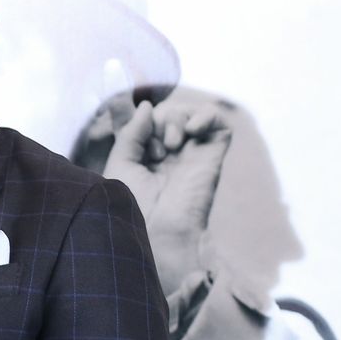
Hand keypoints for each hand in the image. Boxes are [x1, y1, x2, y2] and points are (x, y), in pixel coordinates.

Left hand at [104, 96, 231, 293]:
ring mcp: (194, 155)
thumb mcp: (121, 164)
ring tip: (172, 143)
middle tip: (157, 151)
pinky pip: (219, 123)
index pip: (149, 121)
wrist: (158, 233)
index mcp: (148, 158)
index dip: (144, 123)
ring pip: (191, 114)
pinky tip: (192, 129)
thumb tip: (148, 105)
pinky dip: (206, 115)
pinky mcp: (213, 157)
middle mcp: (172, 155)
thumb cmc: (133, 206)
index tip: (142, 150)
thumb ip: (131, 133)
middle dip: (160, 122)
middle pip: (169, 114)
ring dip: (178, 118)